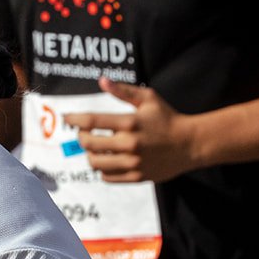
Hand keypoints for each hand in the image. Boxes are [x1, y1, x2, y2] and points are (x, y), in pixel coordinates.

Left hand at [61, 76, 199, 182]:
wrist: (190, 144)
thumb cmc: (168, 118)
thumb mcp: (148, 98)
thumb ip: (123, 91)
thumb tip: (102, 81)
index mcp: (130, 122)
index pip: (91, 121)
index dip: (74, 119)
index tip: (68, 118)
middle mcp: (129, 143)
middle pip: (89, 143)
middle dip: (81, 137)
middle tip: (84, 133)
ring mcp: (132, 162)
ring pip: (95, 163)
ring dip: (90, 154)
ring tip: (95, 148)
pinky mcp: (136, 176)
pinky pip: (107, 177)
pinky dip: (102, 169)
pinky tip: (107, 160)